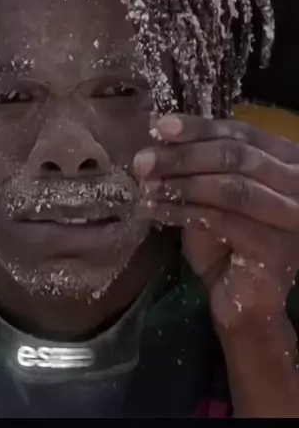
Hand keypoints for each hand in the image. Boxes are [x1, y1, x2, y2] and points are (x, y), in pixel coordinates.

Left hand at [133, 114, 298, 334]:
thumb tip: (159, 137)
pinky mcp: (275, 245)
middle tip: (143, 160)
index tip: (159, 127)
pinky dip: (183, 212)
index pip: (241, 133)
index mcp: (287, 162)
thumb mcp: (211, 194)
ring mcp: (292, 215)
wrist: (246, 301)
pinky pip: (222, 219)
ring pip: (230, 186)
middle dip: (183, 156)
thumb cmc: (229, 244)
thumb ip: (199, 165)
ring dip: (182, 184)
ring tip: (147, 186)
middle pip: (235, 156)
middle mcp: (297, 184)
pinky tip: (155, 211)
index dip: (199, 128)